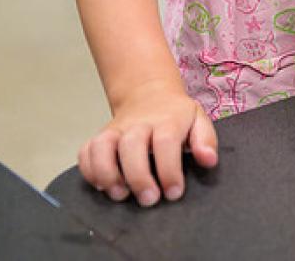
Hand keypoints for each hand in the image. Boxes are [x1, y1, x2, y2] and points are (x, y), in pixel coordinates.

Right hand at [77, 79, 217, 206]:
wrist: (149, 95)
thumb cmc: (176, 115)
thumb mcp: (198, 121)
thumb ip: (206, 140)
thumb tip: (208, 160)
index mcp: (166, 120)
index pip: (165, 143)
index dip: (168, 170)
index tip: (173, 192)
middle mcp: (137, 124)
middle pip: (131, 145)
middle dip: (138, 176)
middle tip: (149, 199)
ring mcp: (115, 130)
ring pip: (102, 147)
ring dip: (107, 173)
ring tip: (120, 194)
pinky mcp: (99, 137)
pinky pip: (85, 151)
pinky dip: (89, 170)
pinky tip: (102, 185)